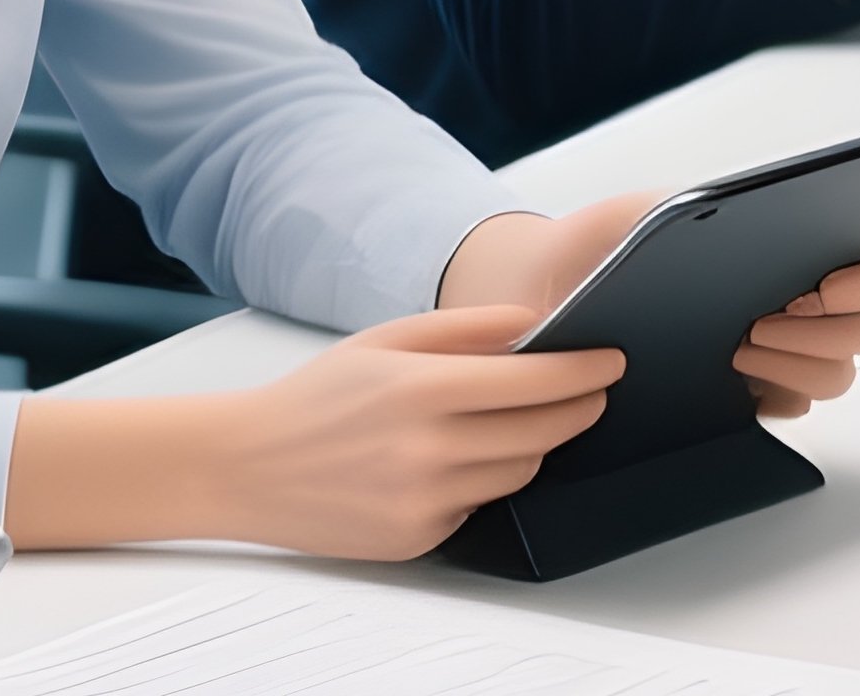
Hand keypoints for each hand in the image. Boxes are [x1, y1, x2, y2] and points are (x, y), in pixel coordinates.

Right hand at [208, 307, 623, 557]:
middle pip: (540, 432)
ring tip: (531, 418)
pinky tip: (468, 456)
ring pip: (519, 472)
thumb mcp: (391, 337)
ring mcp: (422, 500)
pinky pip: (480, 505)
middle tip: (596, 389)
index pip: (533, 380)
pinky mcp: (416, 538)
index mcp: (423, 388)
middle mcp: (426, 449)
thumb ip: (469, 326)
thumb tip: (534, 321)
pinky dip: (487, 479)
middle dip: (579, 407)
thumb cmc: (320, 394)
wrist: (247, 464)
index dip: (582, 371)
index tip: (612, 360)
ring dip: (538, 444)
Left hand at [441, 196, 859, 414]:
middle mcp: (804, 301)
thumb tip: (754, 214)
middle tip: (760, 319)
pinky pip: (794, 406)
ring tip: (738, 346)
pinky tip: (732, 375)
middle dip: (825, 330)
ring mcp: (782, 350)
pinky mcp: (752, 395)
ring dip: (798, 363)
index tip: (824, 281)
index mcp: (799, 248)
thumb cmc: (613, 239)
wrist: (553, 287)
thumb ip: (711, 205)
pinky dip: (777, 392)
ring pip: (838, 374)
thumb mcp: (660, 208)